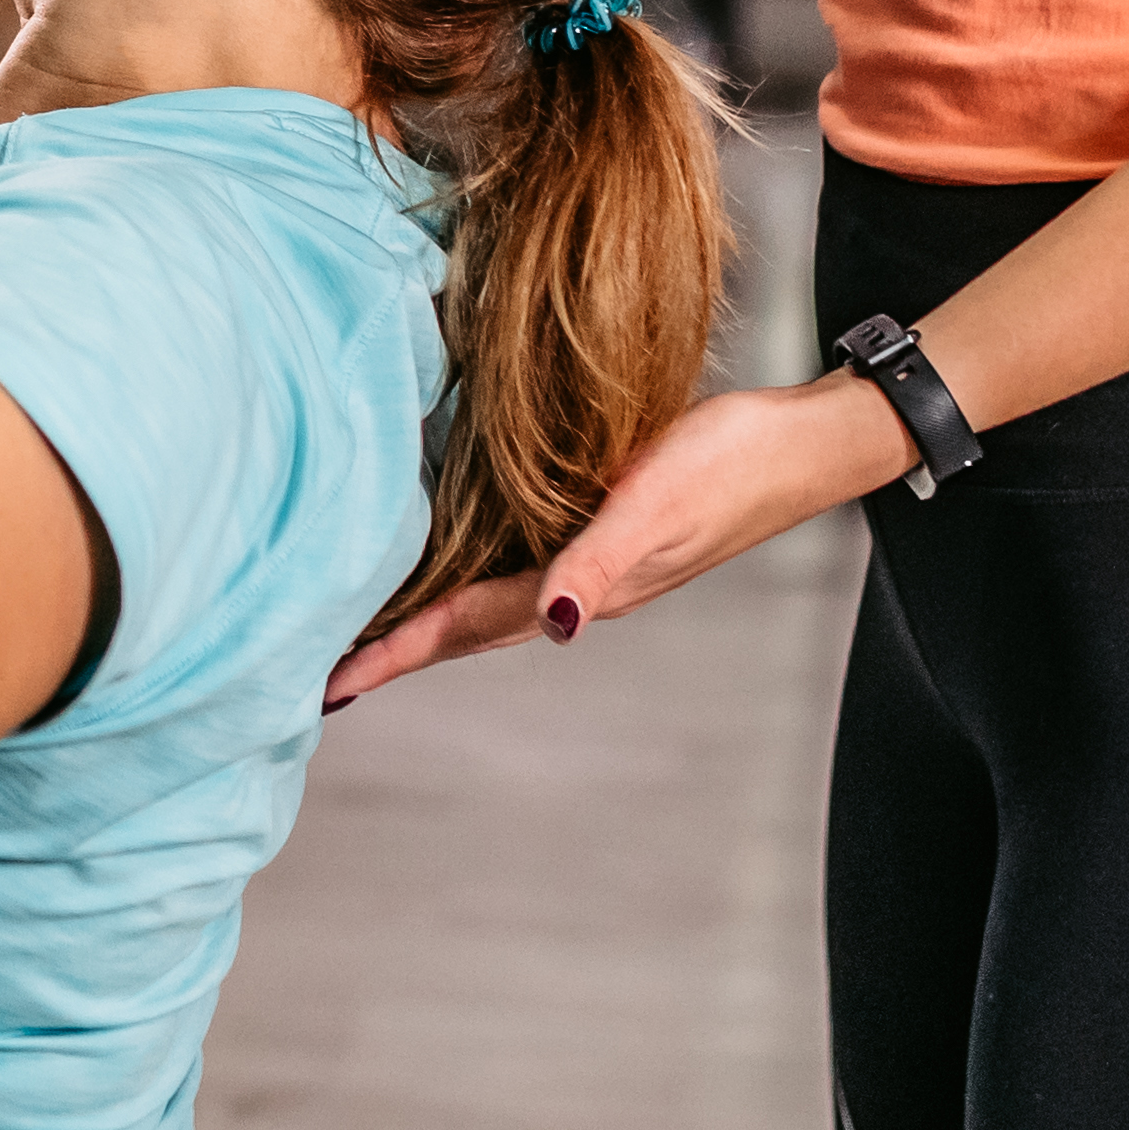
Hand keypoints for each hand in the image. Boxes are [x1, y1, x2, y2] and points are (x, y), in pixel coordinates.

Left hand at [320, 371, 915, 705]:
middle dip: (395, 651)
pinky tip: (453, 560)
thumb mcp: (657, 506)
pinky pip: (514, 564)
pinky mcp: (603, 525)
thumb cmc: (732, 464)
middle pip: (464, 628)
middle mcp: (579, 583)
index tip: (327, 686)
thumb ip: (598, 564)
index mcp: (581, 585)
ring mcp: (593, 559)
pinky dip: (469, 577)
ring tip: (369, 630)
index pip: (461, 626)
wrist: (803, 442)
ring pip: (487, 602)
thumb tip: (553, 630)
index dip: (392, 654)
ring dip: (429, 621)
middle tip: (325, 673)